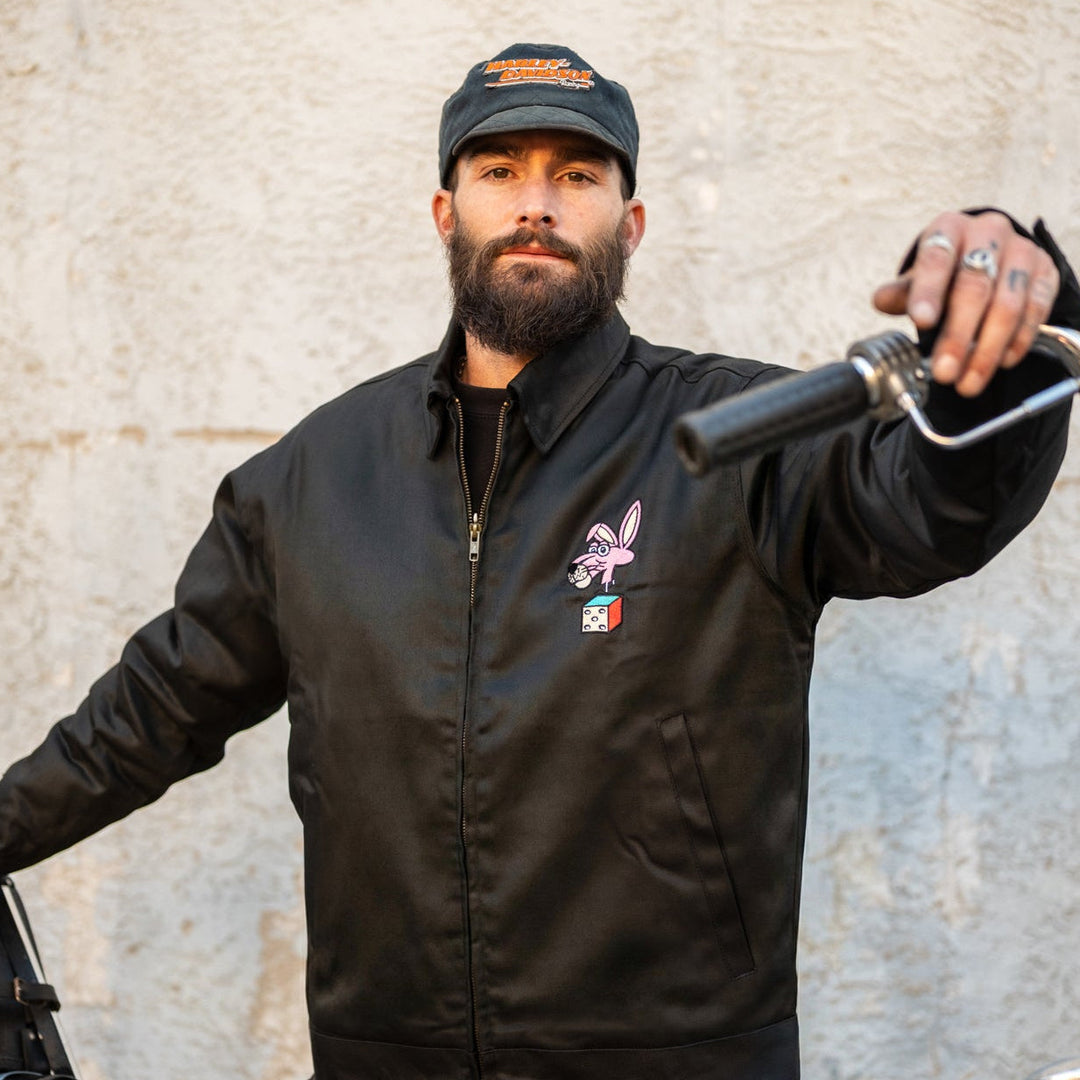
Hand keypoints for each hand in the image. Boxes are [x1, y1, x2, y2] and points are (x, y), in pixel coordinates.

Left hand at [872, 210, 1059, 396]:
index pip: (937, 258)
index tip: (921, 321)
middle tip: (944, 371)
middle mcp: (989, 233)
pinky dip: (1018, 341)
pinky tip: (1002, 362)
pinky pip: (1036, 309)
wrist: (992, 253)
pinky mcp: (1046, 272)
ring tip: (968, 381)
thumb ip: (903, 291)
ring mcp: (1022, 251)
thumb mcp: (920, 275)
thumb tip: (882, 299)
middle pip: (975, 287)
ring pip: (1008, 303)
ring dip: (987, 349)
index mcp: (949, 229)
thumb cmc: (949, 269)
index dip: (929, 291)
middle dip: (957, 335)